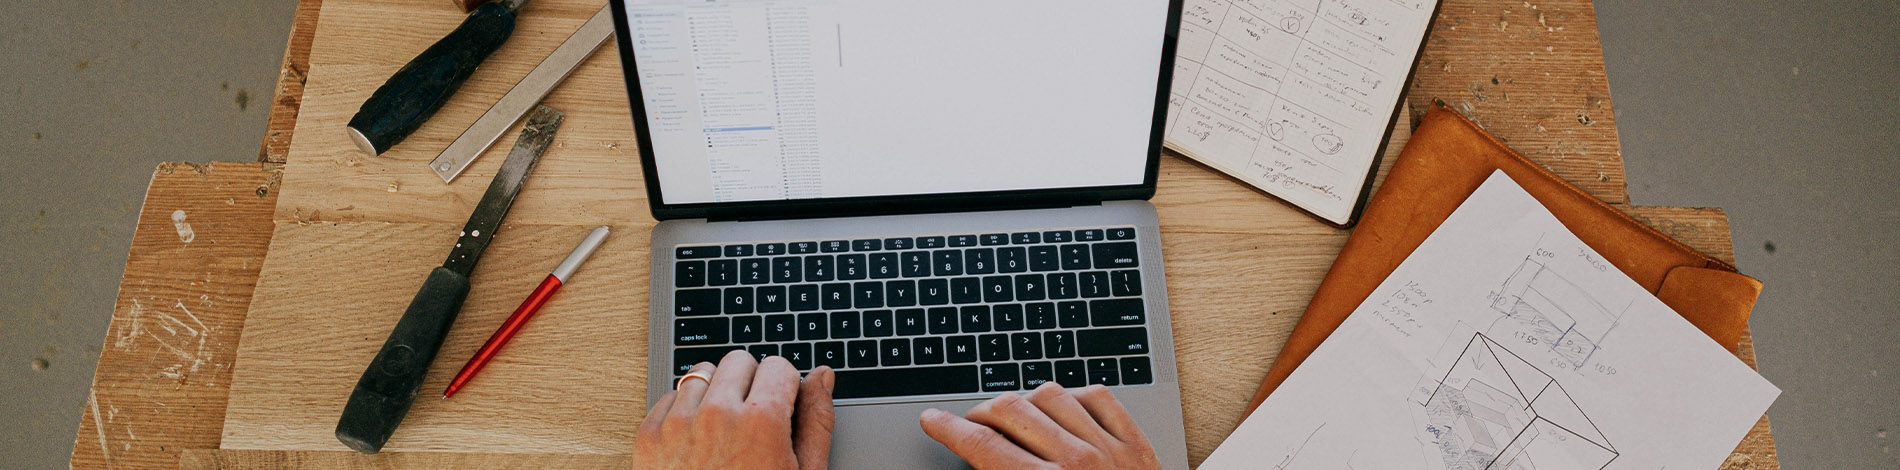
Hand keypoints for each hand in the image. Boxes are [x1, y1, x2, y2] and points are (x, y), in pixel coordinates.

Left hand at [632, 350, 836, 469]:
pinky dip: (684, 410)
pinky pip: (670, 396)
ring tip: (725, 427)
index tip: (782, 405)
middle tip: (755, 416)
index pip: (779, 366)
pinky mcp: (649, 437)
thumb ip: (816, 421)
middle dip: (751, 382)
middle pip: (740, 361)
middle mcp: (717, 415)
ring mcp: (678, 425)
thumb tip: (821, 378)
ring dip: (716, 392)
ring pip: (702, 373)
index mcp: (761, 422)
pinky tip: (699, 438)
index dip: (785, 388)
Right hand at [919, 382, 1159, 469]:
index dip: (949, 429)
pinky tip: (1064, 408)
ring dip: (1026, 402)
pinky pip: (1099, 398)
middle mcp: (1076, 463)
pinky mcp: (1136, 445)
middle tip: (973, 424)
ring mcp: (1109, 450)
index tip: (933, 420)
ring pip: (1051, 395)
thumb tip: (977, 463)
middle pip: (1011, 411)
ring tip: (1016, 416)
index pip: (982, 445)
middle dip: (982, 413)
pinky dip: (1075, 397)